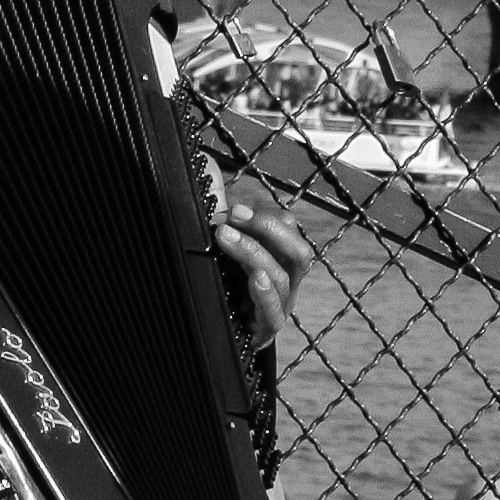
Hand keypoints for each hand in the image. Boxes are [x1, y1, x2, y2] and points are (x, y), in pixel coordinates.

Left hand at [212, 195, 312, 343]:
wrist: (203, 332)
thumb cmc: (216, 282)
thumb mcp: (217, 241)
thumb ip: (217, 207)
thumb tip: (208, 167)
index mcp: (277, 257)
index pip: (287, 230)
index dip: (266, 216)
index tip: (234, 206)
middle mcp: (284, 281)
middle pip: (296, 251)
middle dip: (268, 229)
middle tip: (233, 216)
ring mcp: (278, 306)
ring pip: (282, 276)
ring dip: (253, 252)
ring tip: (225, 237)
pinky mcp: (264, 330)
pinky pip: (273, 312)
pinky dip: (264, 293)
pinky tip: (255, 278)